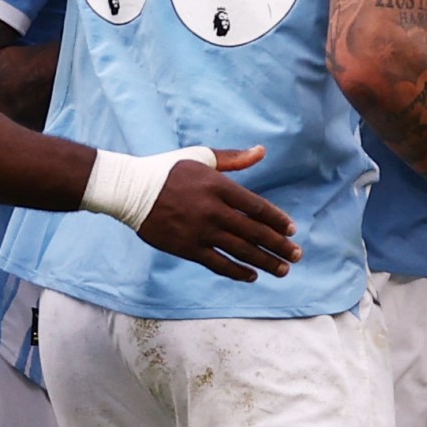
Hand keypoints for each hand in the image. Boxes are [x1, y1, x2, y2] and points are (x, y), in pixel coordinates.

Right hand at [137, 146, 301, 283]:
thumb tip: (261, 151)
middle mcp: (213, 210)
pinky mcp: (187, 248)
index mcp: (218, 186)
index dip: (277, 220)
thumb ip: (234, 158)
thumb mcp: (202, 157)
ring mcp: (200, 231)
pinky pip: (218, 263)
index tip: (292, 230)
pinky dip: (237, 271)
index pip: (256, 207)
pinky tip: (253, 275)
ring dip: (265, 262)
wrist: (130, 190)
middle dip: (278, 245)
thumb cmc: (168, 170)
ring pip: (240, 251)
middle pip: (254, 232)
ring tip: (283, 269)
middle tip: (296, 255)